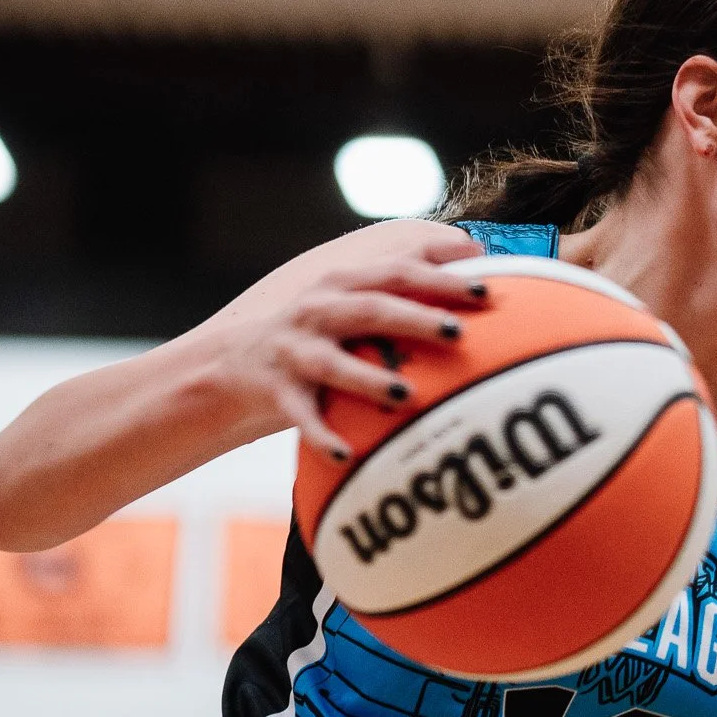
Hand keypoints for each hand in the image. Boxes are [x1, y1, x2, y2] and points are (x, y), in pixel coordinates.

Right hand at [207, 227, 489, 459]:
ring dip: (369, 379)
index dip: (440, 278)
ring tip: (404, 396)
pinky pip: (301, 417)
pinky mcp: (277, 391)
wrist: (231, 364)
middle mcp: (319, 311)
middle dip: (416, 318)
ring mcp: (296, 351)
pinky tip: (345, 456)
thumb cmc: (315, 335)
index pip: (397, 272)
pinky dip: (321, 437)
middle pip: (372, 309)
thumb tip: (475, 260)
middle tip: (459, 333)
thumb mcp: (350, 303)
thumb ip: (400, 289)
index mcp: (344, 284)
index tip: (486, 290)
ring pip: (335, 364)